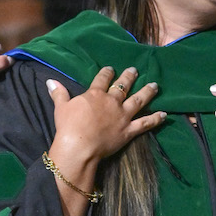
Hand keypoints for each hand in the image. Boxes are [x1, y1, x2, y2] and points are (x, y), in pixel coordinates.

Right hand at [46, 66, 164, 175]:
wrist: (79, 146)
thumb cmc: (68, 126)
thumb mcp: (61, 107)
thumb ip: (59, 93)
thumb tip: (50, 81)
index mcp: (95, 94)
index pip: (102, 79)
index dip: (107, 72)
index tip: (111, 68)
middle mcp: (112, 102)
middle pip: (123, 86)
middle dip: (129, 77)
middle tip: (135, 70)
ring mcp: (122, 116)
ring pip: (138, 100)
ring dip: (147, 92)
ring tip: (155, 85)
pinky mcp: (128, 130)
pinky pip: (145, 124)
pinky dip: (156, 119)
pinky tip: (165, 114)